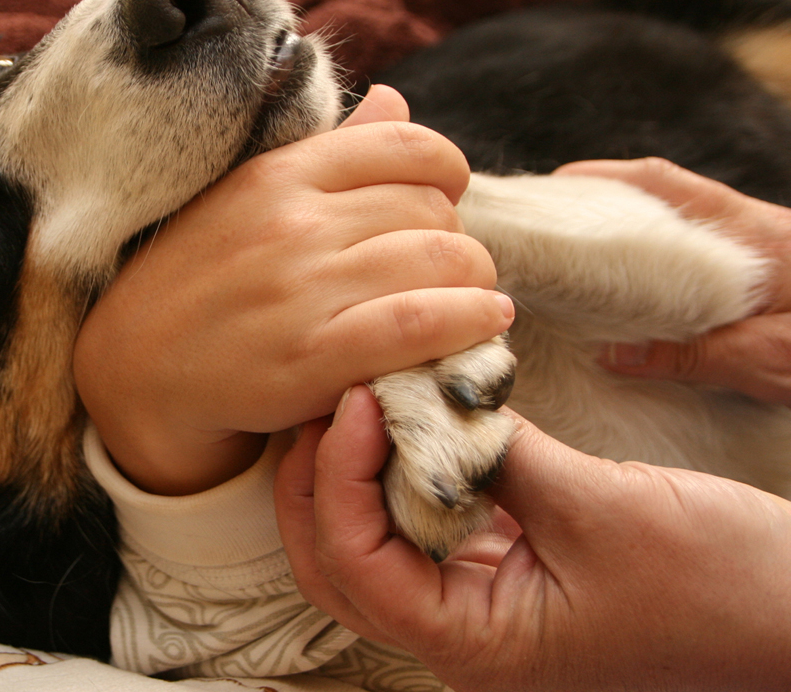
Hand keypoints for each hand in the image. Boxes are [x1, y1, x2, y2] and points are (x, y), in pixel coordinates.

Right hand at [74, 86, 513, 494]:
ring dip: (476, 284)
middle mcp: (292, 221)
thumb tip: (397, 100)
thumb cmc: (196, 283)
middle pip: (432, 210)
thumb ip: (326, 151)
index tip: (448, 200)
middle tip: (450, 271)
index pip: (406, 145)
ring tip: (473, 301)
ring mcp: (300, 289)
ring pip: (441, 261)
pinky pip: (421, 324)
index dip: (448, 170)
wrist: (133, 372)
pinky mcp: (310, 358)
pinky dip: (471, 321)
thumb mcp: (245, 199)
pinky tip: (485, 326)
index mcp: (278, 173)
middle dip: (458, 240)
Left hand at [275, 385, 790, 691]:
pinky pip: (426, 524)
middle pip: (340, 564)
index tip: (359, 400)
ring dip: (358, 473)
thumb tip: (426, 402)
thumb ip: (499, 457)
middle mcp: (461, 634)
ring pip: (375, 543)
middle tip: (334, 397)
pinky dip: (409, 472)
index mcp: (473, 645)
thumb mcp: (600, 509)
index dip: (340, 476)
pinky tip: (421, 420)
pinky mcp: (504, 571)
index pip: (356, 565)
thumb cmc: (721, 587)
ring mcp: (479, 605)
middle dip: (321, 481)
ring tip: (365, 399)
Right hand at [555, 157, 790, 404]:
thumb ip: (694, 354)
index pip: (662, 185)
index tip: (551, 187)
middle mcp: (752, 231)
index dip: (601, 179)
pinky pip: (703, 260)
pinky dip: (663, 266)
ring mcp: (765, 251)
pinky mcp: (775, 277)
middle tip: (549, 230)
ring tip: (580, 265)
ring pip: (683, 230)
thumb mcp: (773, 360)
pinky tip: (641, 300)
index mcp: (748, 235)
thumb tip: (611, 353)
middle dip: (603, 204)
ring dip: (632, 237)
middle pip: (665, 199)